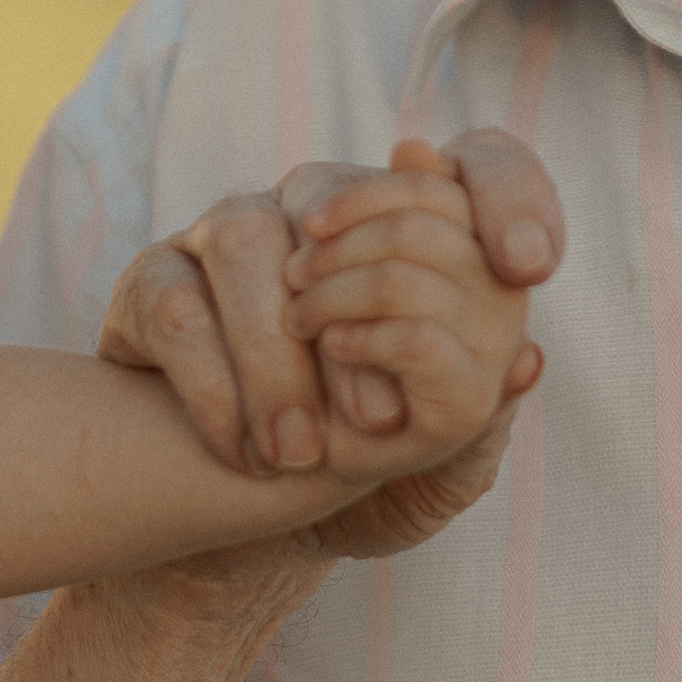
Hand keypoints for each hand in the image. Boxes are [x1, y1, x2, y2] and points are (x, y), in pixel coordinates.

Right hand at [98, 128, 559, 474]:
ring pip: (243, 241)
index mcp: (403, 239)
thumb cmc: (353, 476)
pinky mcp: (151, 284)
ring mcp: (218, 237)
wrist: (235, 519)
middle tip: (379, 423)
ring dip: (276, 360)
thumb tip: (526, 359)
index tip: (530, 266)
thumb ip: (475, 414)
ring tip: (298, 453)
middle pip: (328, 195)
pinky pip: (178, 308)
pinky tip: (243, 451)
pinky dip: (215, 390)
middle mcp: (309, 214)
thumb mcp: (432, 464)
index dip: (506, 191)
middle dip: (363, 306)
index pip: (473, 162)